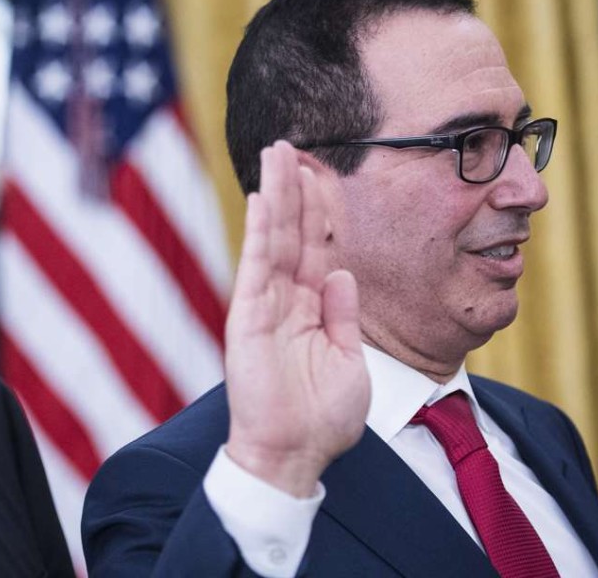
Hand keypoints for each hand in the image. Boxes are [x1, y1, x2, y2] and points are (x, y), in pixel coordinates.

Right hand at [224, 141, 369, 496]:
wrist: (294, 454)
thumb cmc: (321, 417)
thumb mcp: (349, 360)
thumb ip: (343, 314)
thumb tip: (343, 272)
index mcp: (311, 307)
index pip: (316, 246)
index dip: (320, 208)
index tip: (319, 171)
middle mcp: (286, 298)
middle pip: (291, 231)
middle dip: (293, 187)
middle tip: (291, 144)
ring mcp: (265, 305)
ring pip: (273, 238)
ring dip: (275, 194)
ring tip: (277, 152)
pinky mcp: (247, 317)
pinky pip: (256, 266)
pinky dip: (258, 232)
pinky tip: (262, 199)